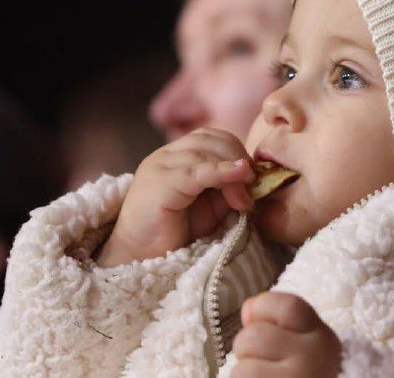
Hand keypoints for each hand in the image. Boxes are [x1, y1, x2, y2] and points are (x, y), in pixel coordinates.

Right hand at [97, 127, 255, 265]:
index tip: (253, 176)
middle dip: (238, 158)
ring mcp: (160, 166)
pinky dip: (222, 171)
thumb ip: (228, 186)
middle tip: (253, 189)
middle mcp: (166, 155)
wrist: (140, 256)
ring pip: (205, 152)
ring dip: (233, 174)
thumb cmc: (175, 231)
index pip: (212, 136)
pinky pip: (196, 171)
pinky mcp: (159, 183)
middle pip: (210, 139)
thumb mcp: (210, 204)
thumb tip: (254, 177)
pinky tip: (239, 174)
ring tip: (243, 201)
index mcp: (176, 155)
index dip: (236, 150)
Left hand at [232, 292, 341, 377]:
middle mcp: (315, 358)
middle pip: (256, 335)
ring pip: (244, 364)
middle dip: (246, 347)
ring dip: (243, 370)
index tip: (256, 321)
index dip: (263, 308)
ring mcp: (298, 377)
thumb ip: (277, 323)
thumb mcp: (300, 347)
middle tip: (261, 362)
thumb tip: (248, 308)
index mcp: (323, 338)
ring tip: (263, 376)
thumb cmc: (306, 372)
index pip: (290, 305)